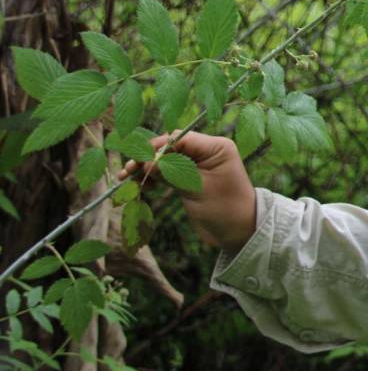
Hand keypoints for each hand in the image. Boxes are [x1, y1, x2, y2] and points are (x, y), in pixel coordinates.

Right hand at [118, 131, 256, 253]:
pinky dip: (153, 177)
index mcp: (216, 146)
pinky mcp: (190, 177)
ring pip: (166, 160)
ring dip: (146, 168)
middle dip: (147, 158)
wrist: (238, 231)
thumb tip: (145, 162)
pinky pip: (168, 171)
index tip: (138, 162)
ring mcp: (198, 164)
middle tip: (126, 171)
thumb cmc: (224, 208)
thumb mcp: (197, 189)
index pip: (179, 139)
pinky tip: (140, 186)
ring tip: (126, 178)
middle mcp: (207, 151)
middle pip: (170, 147)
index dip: (156, 148)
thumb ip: (172, 173)